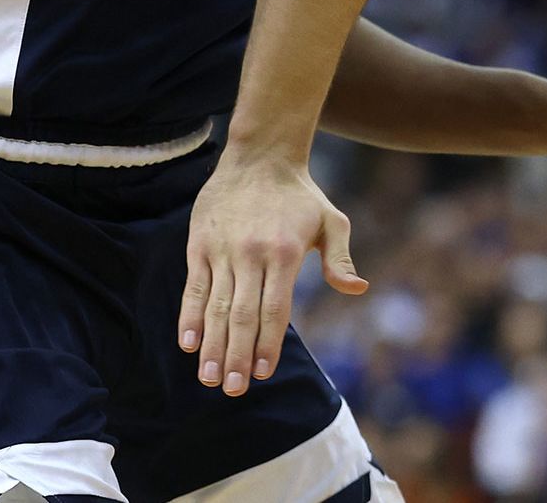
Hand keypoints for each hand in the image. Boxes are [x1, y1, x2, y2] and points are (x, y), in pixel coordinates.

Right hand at [179, 151, 364, 395]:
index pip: (274, 309)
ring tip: (209, 378)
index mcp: (285, 253)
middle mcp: (252, 254)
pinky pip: (194, 287)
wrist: (260, 156)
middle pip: (242, 315)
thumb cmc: (300, 195)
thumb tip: (357, 289)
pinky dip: (190, 317)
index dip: (267, 344)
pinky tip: (188, 344)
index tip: (261, 373)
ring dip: (212, 345)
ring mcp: (223, 250)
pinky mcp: (200, 244)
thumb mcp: (331, 222)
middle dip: (237, 355)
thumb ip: (340, 259)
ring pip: (216, 307)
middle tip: (233, 389)